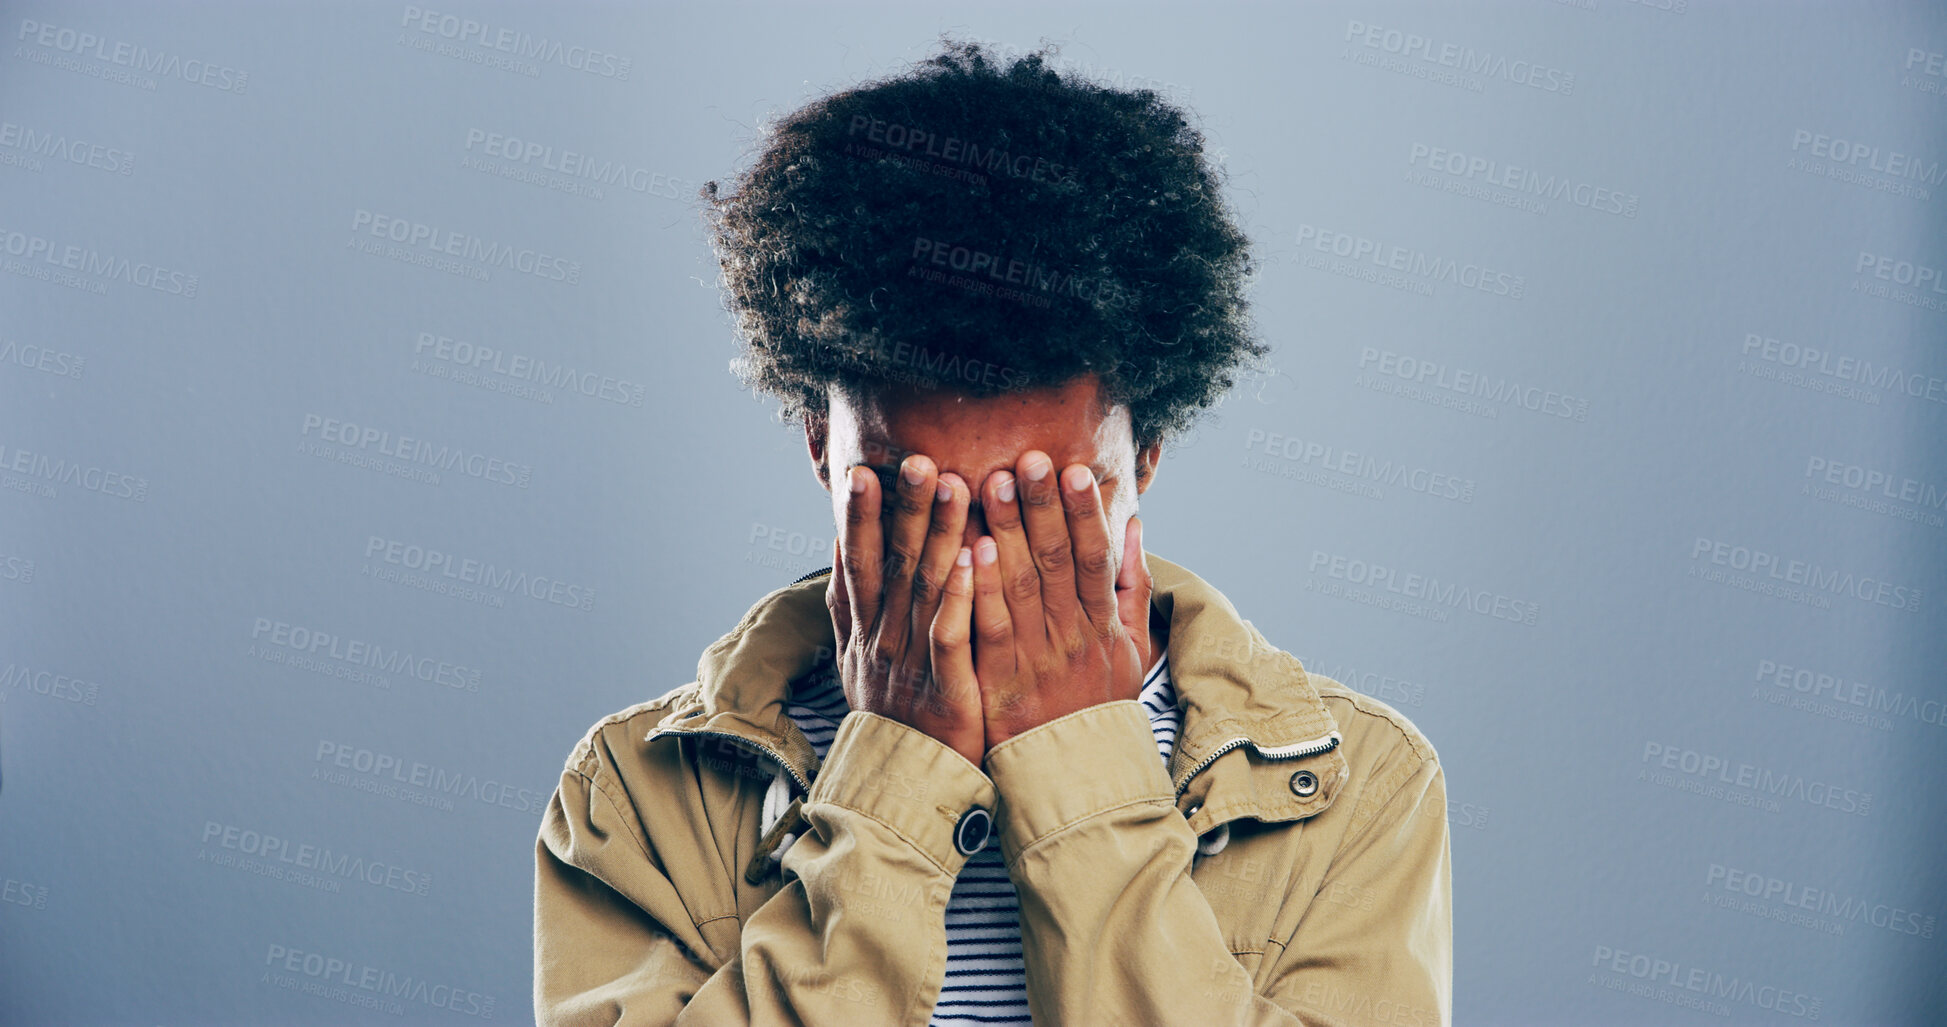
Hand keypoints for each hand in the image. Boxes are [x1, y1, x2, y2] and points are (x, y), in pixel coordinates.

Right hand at [827, 454, 985, 767]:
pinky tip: (971, 556)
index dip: (859, 517)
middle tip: (915, 458)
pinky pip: (950, 633)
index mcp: (864, 629)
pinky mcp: (945, 687)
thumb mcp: (855, 657)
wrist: (904, 785)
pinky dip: (958, 593)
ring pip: (923, 587)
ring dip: (936, 533)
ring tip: (951, 484)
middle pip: (890, 563)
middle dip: (902, 509)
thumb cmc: (890, 712)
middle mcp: (882, 640)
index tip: (863, 470)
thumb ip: (848, 602)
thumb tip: (839, 541)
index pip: (859, 561)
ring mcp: (912, 663)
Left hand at [930, 450, 1153, 753]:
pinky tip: (969, 549)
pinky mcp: (999, 681)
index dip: (1086, 514)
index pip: (1096, 559)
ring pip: (1020, 587)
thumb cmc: (1099, 705)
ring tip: (992, 484)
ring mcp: (1034, 660)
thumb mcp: (1131, 649)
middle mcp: (1071, 638)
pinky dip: (981, 589)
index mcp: (1103, 626)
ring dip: (1007, 532)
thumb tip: (1133, 524)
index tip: (1077, 471)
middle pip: (1057, 563)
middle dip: (1042, 508)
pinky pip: (989, 629)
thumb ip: (1129, 586)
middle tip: (1028, 459)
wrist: (1073, 777)